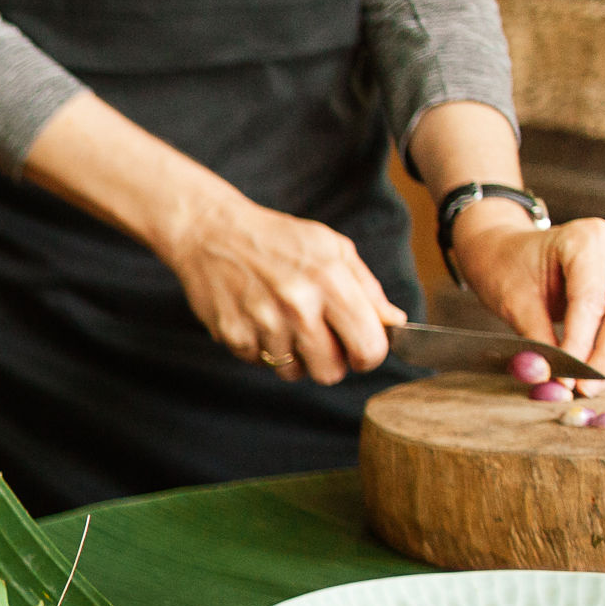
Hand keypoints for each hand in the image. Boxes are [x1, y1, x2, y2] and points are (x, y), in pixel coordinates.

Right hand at [159, 189, 406, 383]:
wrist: (211, 232)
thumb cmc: (277, 238)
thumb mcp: (332, 248)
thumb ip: (366, 288)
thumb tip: (393, 322)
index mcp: (329, 281)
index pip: (368, 347)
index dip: (369, 354)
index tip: (360, 348)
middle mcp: (297, 306)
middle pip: (330, 372)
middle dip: (331, 362)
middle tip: (322, 341)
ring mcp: (262, 323)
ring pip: (293, 373)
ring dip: (294, 357)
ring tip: (285, 326)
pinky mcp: (233, 335)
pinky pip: (260, 363)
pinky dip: (262, 349)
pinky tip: (259, 322)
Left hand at [452, 210, 604, 390]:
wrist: (509, 251)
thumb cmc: (508, 268)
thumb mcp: (513, 302)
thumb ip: (535, 340)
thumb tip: (549, 381)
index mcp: (586, 238)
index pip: (591, 300)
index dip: (581, 344)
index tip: (567, 378)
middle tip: (584, 388)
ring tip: (592, 386)